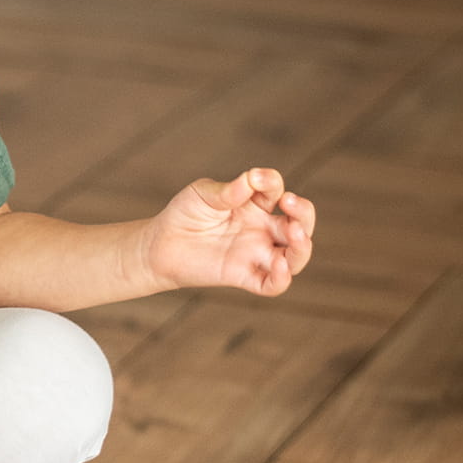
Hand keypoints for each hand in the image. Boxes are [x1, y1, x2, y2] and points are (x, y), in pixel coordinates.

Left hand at [143, 168, 314, 296]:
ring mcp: (255, 253)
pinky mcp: (243, 276)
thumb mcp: (203, 194)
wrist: (159, 245)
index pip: (276, 191)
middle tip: (290, 202)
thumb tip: (252, 179)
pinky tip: (279, 265)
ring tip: (295, 233)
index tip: (255, 178)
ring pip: (295, 256)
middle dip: (303, 212)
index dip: (271, 182)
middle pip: (299, 223)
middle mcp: (261, 229)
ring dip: (302, 246)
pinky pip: (272, 284)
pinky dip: (282, 279)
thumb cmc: (184, 215)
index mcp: (255, 205)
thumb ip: (229, 190)